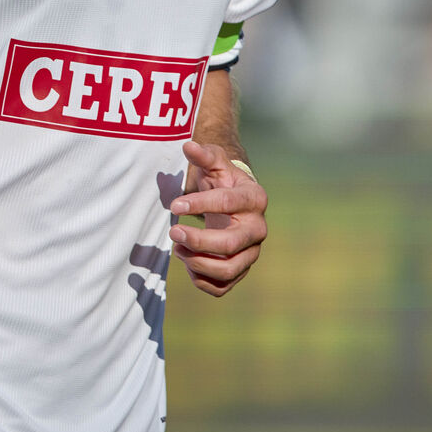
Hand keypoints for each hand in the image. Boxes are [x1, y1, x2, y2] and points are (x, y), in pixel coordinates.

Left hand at [168, 140, 266, 296]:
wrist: (236, 202)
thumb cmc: (223, 179)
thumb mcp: (215, 163)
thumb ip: (203, 154)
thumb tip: (187, 145)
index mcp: (254, 197)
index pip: (226, 203)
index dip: (198, 204)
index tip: (174, 206)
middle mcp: (258, 228)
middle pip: (230, 243)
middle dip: (198, 241)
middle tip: (173, 233)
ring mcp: (253, 251)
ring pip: (228, 270)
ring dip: (198, 262)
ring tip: (178, 249)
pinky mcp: (243, 269)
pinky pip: (223, 286)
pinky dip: (202, 279)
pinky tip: (188, 262)